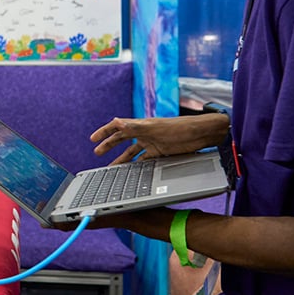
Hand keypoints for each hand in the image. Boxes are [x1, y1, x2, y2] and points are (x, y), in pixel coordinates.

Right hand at [89, 114, 227, 163]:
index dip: (104, 132)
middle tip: (98, 152)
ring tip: (112, 169)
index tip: (93, 139)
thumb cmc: (179, 127)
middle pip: (122, 140)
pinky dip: (137, 166)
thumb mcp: (154, 128)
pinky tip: (132, 173)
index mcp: (140, 126)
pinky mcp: (161, 153)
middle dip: (109, 146)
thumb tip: (115, 122)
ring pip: (132, 153)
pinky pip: (144, 161)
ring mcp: (152, 144)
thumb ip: (134, 126)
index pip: (118, 127)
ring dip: (122, 160)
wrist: (200, 135)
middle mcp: (144, 134)